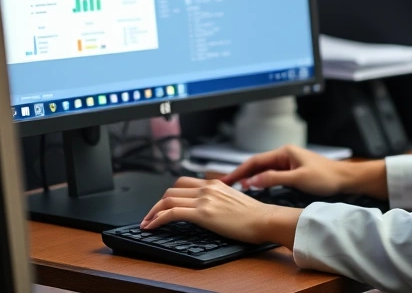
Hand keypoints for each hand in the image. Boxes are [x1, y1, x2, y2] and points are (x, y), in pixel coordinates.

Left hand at [141, 177, 300, 246]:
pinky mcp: (202, 213)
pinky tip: (152, 227)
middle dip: (157, 203)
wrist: (265, 219)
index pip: (183, 183)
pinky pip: (171, 213)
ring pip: (167, 200)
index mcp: (215, 184)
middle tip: (151, 215)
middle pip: (171, 190)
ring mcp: (204, 200)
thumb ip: (219, 199)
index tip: (162, 205)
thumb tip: (210, 208)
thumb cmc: (255, 215)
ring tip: (146, 223)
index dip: (168, 195)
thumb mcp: (234, 200)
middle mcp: (207, 188)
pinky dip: (157, 219)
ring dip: (152, 212)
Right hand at [222, 144, 385, 197]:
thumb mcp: (298, 179)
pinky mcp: (292, 171)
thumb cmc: (326, 177)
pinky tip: (254, 188)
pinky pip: (271, 174)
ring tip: (234, 188)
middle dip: (240, 174)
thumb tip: (252, 182)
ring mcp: (288, 162)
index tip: (225, 179)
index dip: (238, 170)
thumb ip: (274, 179)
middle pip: (256, 164)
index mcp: (284, 152)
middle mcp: (284, 155)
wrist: (345, 179)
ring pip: (263, 170)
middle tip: (224, 185)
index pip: (255, 161)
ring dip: (249, 178)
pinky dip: (260, 181)